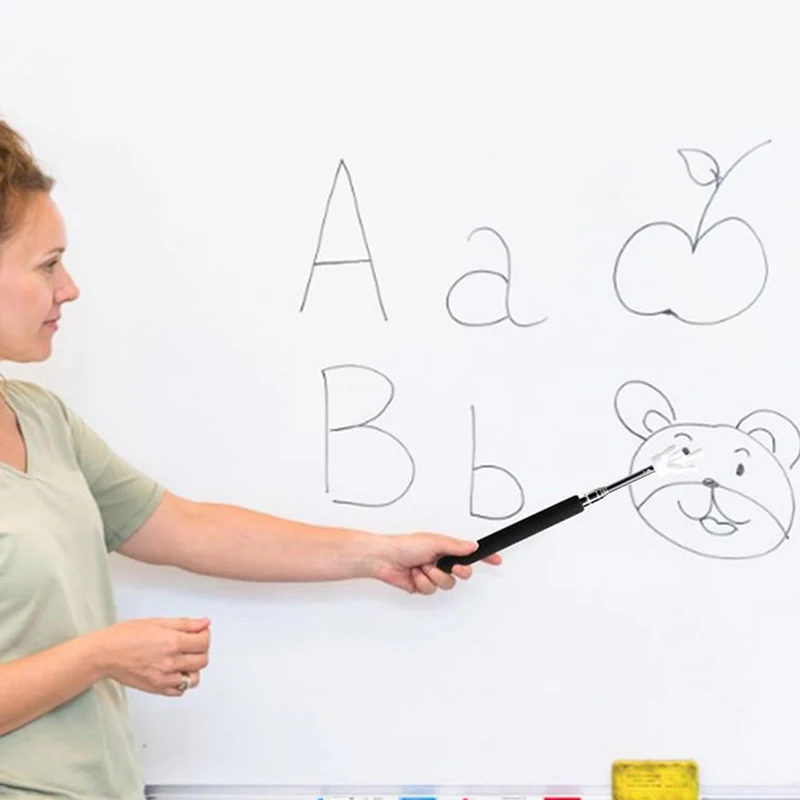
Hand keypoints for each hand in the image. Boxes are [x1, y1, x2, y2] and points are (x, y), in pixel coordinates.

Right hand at [95, 617, 210, 696]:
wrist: (105, 654)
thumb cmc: (125, 636)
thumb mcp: (158, 622)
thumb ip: (185, 624)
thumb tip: (204, 623)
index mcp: (172, 642)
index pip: (204, 642)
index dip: (205, 635)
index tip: (200, 632)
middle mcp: (170, 662)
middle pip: (202, 660)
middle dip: (201, 650)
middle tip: (193, 644)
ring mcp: (164, 678)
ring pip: (194, 678)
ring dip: (193, 668)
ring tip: (184, 659)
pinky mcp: (157, 689)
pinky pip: (179, 691)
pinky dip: (182, 682)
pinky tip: (175, 671)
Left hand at [370, 533, 501, 593]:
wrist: (384, 558)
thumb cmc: (405, 545)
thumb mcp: (434, 542)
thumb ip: (456, 547)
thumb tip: (472, 546)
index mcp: (445, 548)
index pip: (469, 553)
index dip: (484, 558)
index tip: (497, 560)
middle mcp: (440, 561)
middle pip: (462, 573)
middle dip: (458, 571)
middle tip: (452, 567)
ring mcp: (432, 574)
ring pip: (447, 584)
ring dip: (434, 576)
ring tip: (423, 566)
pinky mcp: (422, 585)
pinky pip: (431, 590)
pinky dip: (423, 582)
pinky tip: (415, 574)